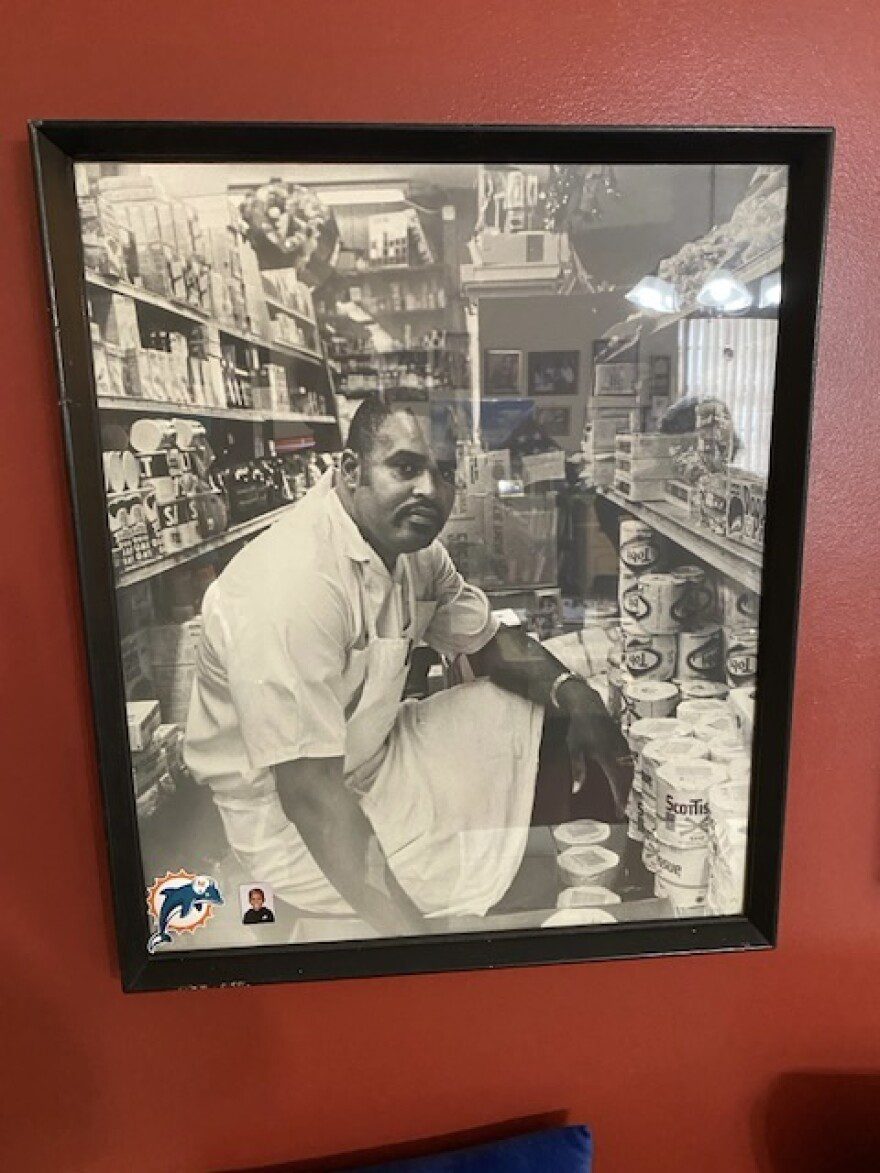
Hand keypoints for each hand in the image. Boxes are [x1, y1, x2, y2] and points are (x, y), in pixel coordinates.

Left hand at [558, 679, 633, 820]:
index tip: (619, 811)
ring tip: (623, 797)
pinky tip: (624, 779)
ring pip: (630, 770)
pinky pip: (630, 761)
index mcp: (607, 755)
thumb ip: (577, 770)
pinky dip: (628, 773)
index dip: (620, 798)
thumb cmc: (578, 727)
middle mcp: (619, 752)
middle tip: (621, 809)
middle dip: (625, 795)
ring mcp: (623, 746)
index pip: (617, 782)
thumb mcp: (574, 748)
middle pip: (627, 778)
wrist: (587, 704)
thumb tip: (576, 790)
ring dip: (628, 785)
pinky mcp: (623, 741)